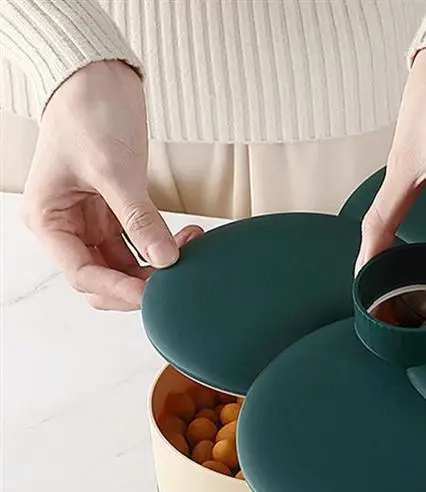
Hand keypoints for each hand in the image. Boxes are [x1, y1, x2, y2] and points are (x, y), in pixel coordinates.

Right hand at [21, 60, 201, 310]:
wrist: (97, 75)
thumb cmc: (88, 112)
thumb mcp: (113, 169)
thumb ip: (139, 218)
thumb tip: (167, 259)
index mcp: (49, 220)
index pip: (82, 274)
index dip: (119, 290)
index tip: (155, 296)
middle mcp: (67, 227)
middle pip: (104, 278)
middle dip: (140, 283)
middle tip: (177, 278)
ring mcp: (92, 222)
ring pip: (125, 267)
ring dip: (158, 266)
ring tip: (190, 248)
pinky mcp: (116, 213)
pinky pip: (141, 244)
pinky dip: (163, 247)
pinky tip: (188, 238)